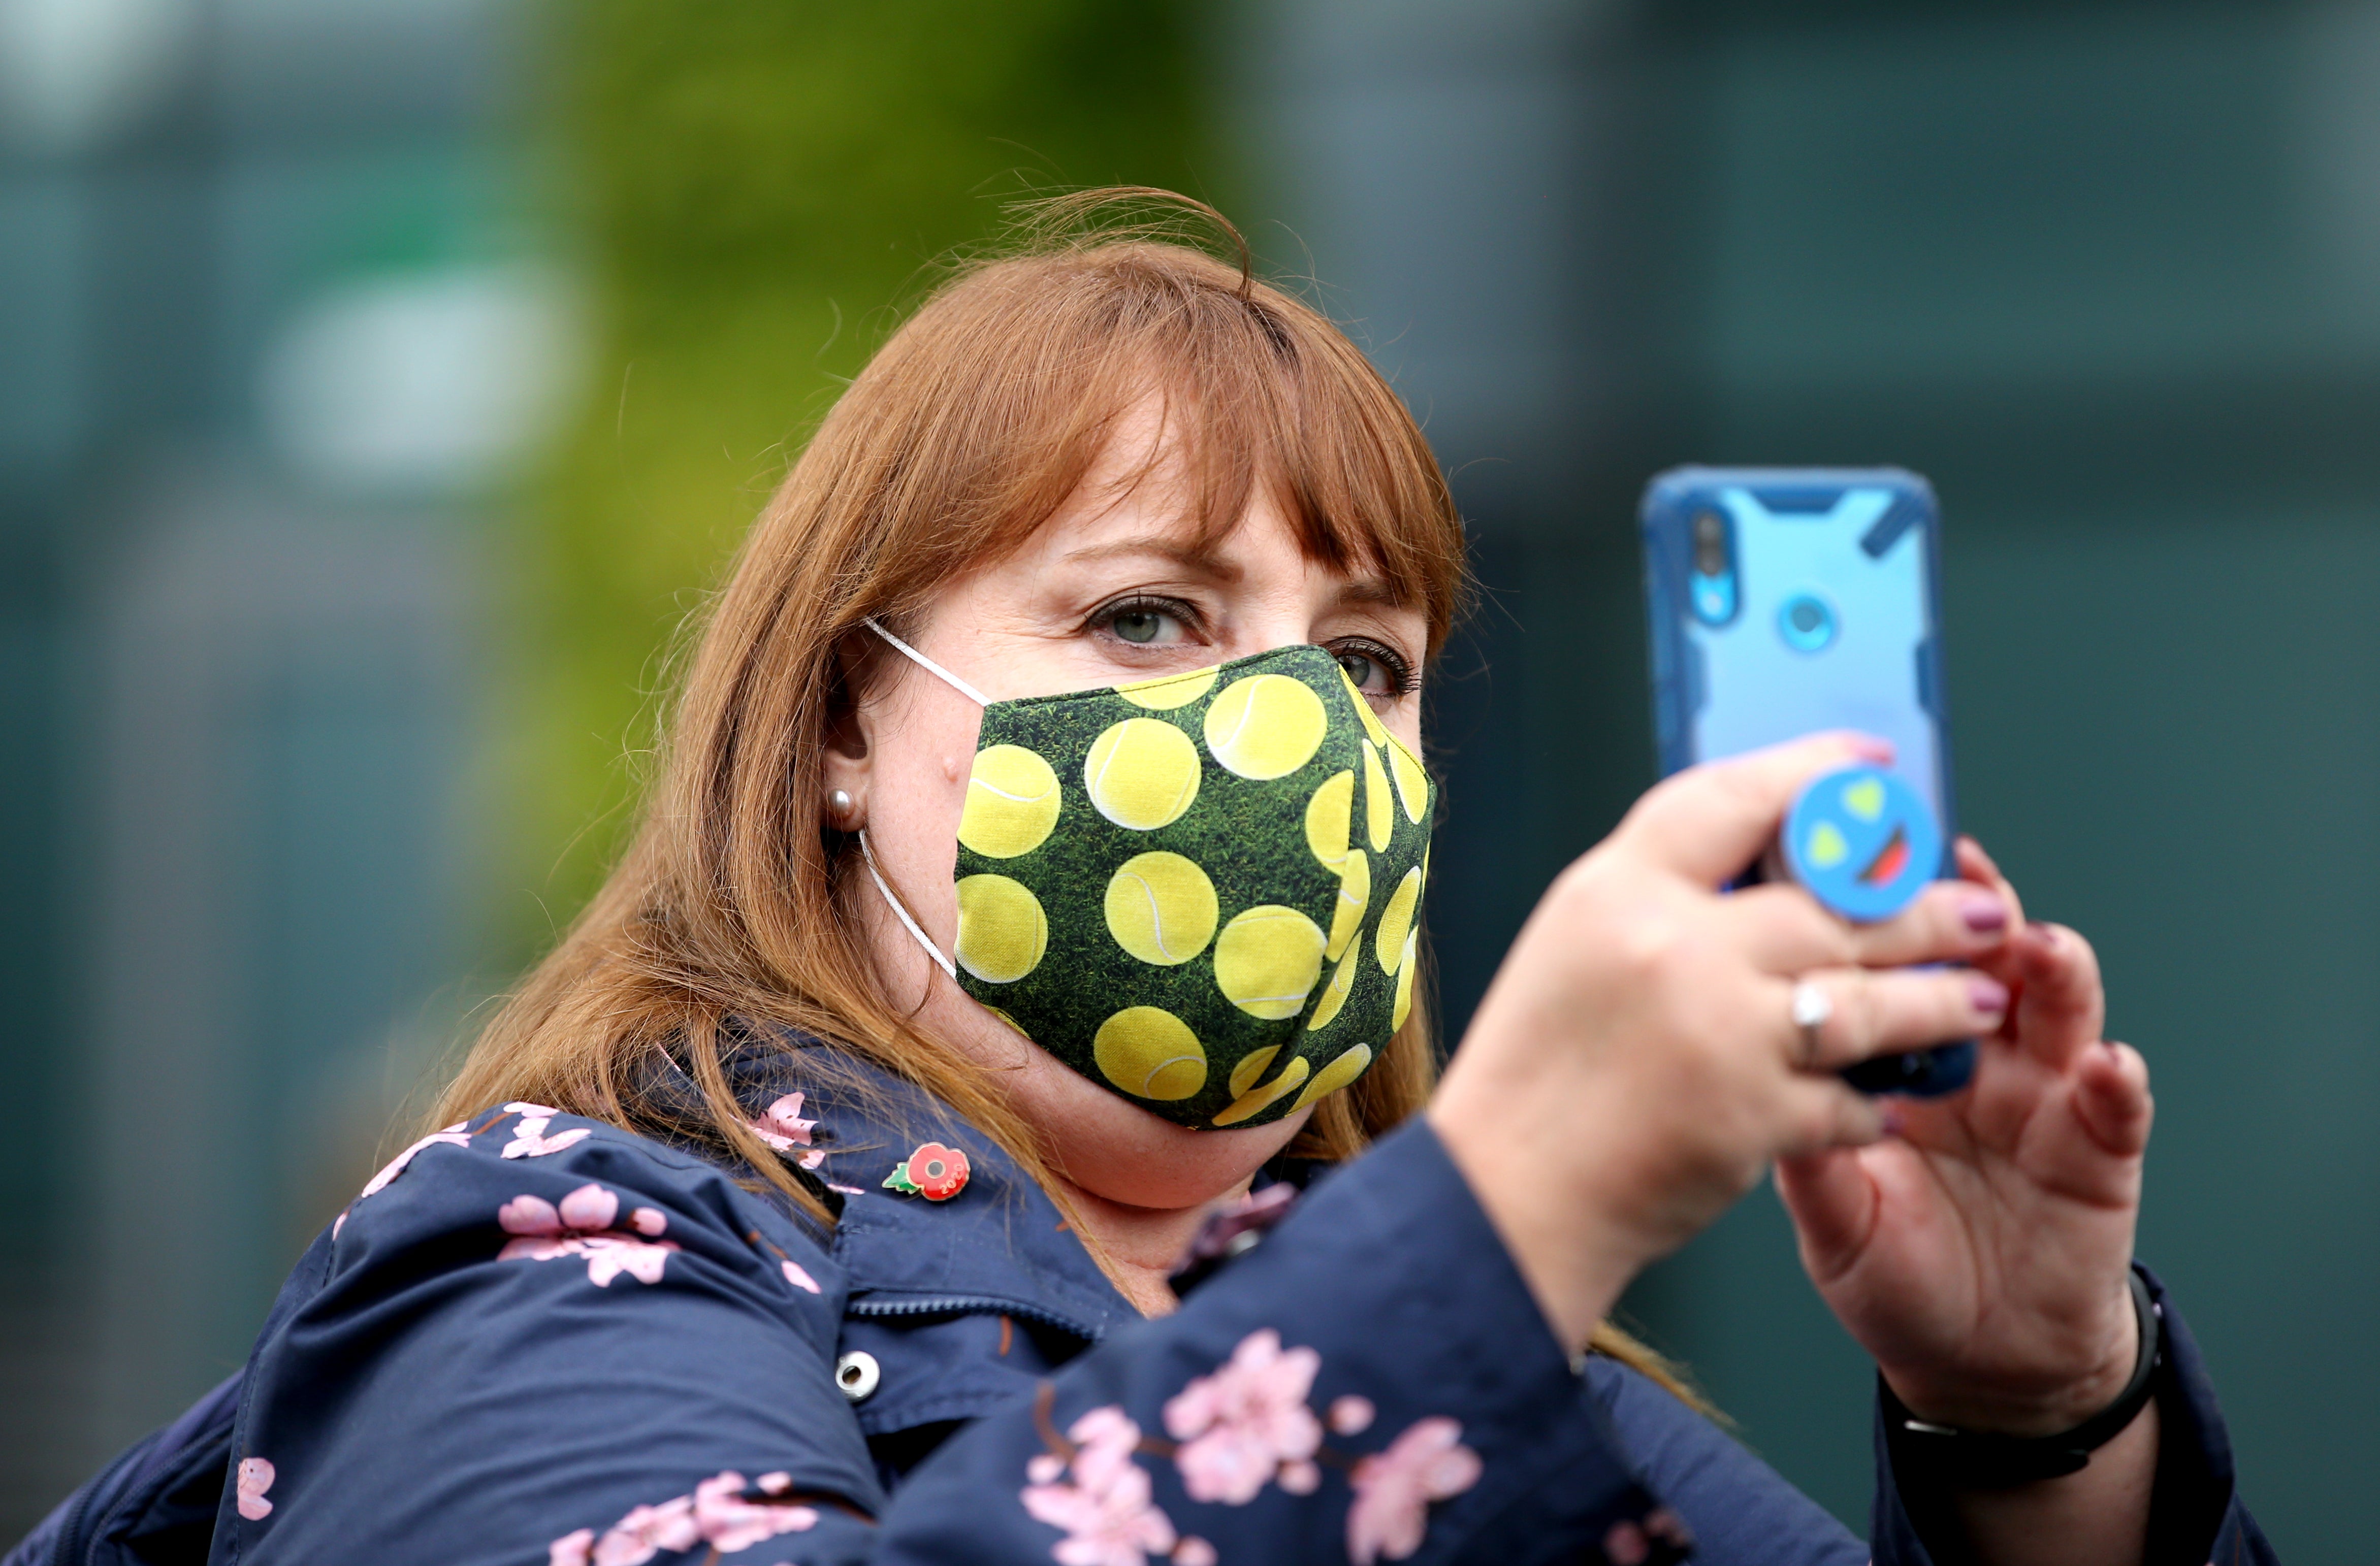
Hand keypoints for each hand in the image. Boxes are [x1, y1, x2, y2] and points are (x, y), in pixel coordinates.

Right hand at [1432, 735, 2017, 1351]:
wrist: (1505, 1196)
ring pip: (1866, 995)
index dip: (1816, 774)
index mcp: (1616, 889)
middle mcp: (1671, 945)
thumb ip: (1663, 898)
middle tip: (1976, 907)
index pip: (1734, 798)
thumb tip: (1766, 866)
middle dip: (1920, 904)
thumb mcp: (1577, 945)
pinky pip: (1848, 1094)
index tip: (1873, 771)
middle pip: (1829, 900)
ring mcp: (1717, 1029)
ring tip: (1981, 996)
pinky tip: (1896, 1093)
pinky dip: (1876, 1097)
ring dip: (1938, 999)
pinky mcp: (1750, 1113)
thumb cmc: (1536, 1076)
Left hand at [1776, 839, 2152, 1434]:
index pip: (1895, 965)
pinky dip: (2116, 1080)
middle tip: (1959, 875)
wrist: (1973, 1358)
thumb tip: (1755, 1086)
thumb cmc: (1894, 1273)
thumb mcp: (1831, 1214)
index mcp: (1901, 1057)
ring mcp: (2043, 1096)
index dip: (1884, 916)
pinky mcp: (2100, 1151)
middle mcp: (1976, 1058)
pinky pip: (2116, 1105)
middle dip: (1973, 911)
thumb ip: (1806, 1152)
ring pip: (2057, 1008)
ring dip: (2053, 969)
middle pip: (1980, 961)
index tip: (1861, 867)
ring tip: (2037, 945)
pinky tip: (2106, 1064)